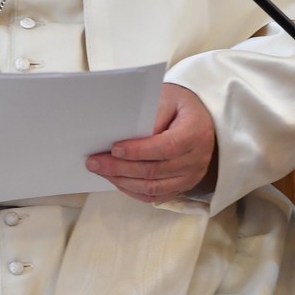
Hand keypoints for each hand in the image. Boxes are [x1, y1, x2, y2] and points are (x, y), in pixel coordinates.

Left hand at [85, 83, 216, 202]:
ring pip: (153, 188)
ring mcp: (191, 177)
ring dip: (123, 181)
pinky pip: (155, 196)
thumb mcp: (168, 98)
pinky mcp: (182, 187)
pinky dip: (133, 190)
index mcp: (195, 133)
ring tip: (101, 171)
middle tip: (94, 162)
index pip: (166, 147)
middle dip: (121, 168)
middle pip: (155, 171)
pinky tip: (116, 180)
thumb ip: (151, 115)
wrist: (200, 118)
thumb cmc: (179, 105)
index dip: (139, 151)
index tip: (114, 149)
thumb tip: (126, 135)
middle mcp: (196, 159)